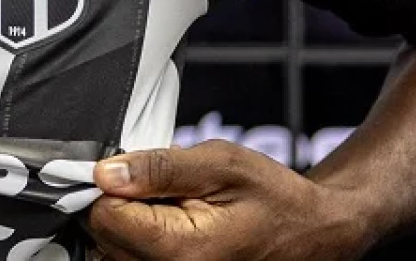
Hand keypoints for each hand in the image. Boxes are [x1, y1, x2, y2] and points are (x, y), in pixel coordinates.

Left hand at [85, 142, 372, 260]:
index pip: (104, 217)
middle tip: (154, 186)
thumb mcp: (221, 163)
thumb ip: (159, 167)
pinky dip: (139, 241)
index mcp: (182, 249)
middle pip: (104, 238)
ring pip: (113, 253)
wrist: (312, 233)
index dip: (108, 185)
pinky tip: (165, 225)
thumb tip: (106, 173)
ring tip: (165, 206)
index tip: (128, 170)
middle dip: (118, 204)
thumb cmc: (273, 197)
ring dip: (127, 225)